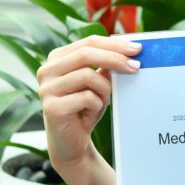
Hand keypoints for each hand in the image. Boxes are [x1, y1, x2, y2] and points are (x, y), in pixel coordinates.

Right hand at [37, 35, 141, 169]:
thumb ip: (106, 64)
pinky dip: (97, 104)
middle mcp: (47, 70)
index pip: (89, 42)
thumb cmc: (86, 108)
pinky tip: (92, 112)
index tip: (137, 48)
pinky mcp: (51, 107)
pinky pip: (86, 97)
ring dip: (105, 89)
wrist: (73, 142)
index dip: (114, 44)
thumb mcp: (98, 82)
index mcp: (57, 58)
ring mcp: (46, 88)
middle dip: (116, 59)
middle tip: (136, 67)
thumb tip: (128, 48)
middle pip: (86, 54)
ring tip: (104, 100)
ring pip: (87, 76)